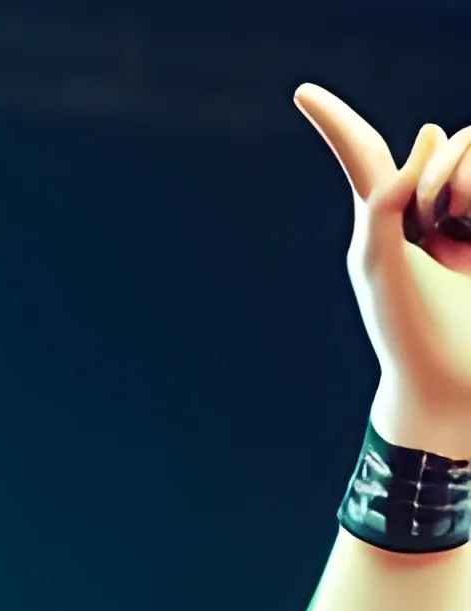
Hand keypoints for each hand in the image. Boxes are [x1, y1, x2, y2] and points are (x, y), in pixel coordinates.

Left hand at [295, 84, 470, 454]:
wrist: (452, 371)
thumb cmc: (405, 325)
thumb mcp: (380, 262)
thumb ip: (386, 202)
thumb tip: (425, 141)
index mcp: (381, 216)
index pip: (361, 153)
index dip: (336, 120)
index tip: (302, 93)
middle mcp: (422, 204)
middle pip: (437, 142)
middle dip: (440, 175)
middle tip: (436, 230)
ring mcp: (464, 207)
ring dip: (467, 183)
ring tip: (462, 235)